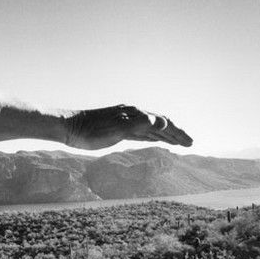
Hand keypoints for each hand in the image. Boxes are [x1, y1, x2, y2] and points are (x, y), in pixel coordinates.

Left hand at [65, 104, 192, 149]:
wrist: (69, 128)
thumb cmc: (91, 130)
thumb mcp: (116, 129)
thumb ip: (139, 125)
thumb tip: (162, 122)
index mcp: (135, 114)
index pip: (163, 122)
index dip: (177, 133)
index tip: (190, 143)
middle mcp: (132, 115)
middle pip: (160, 124)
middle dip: (176, 134)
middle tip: (191, 144)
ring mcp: (125, 122)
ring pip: (151, 128)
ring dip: (165, 135)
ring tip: (178, 143)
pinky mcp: (117, 129)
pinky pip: (140, 133)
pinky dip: (151, 136)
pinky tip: (154, 140)